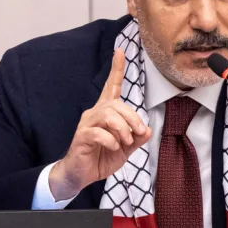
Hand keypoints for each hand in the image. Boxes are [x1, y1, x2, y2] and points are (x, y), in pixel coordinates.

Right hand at [48, 49, 151, 200]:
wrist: (80, 176)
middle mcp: (95, 114)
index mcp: (106, 113)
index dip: (116, 69)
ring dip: (122, 129)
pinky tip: (113, 147)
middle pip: (115, 103)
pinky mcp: (81, 137)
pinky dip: (111, 140)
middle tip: (137, 133)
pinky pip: (98, 132)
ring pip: (107, 114)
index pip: (111, 86)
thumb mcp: (125, 149)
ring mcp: (87, 124)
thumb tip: (147, 129)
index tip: (120, 51)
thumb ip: (136, 138)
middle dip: (131, 117)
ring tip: (125, 142)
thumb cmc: (100, 158)